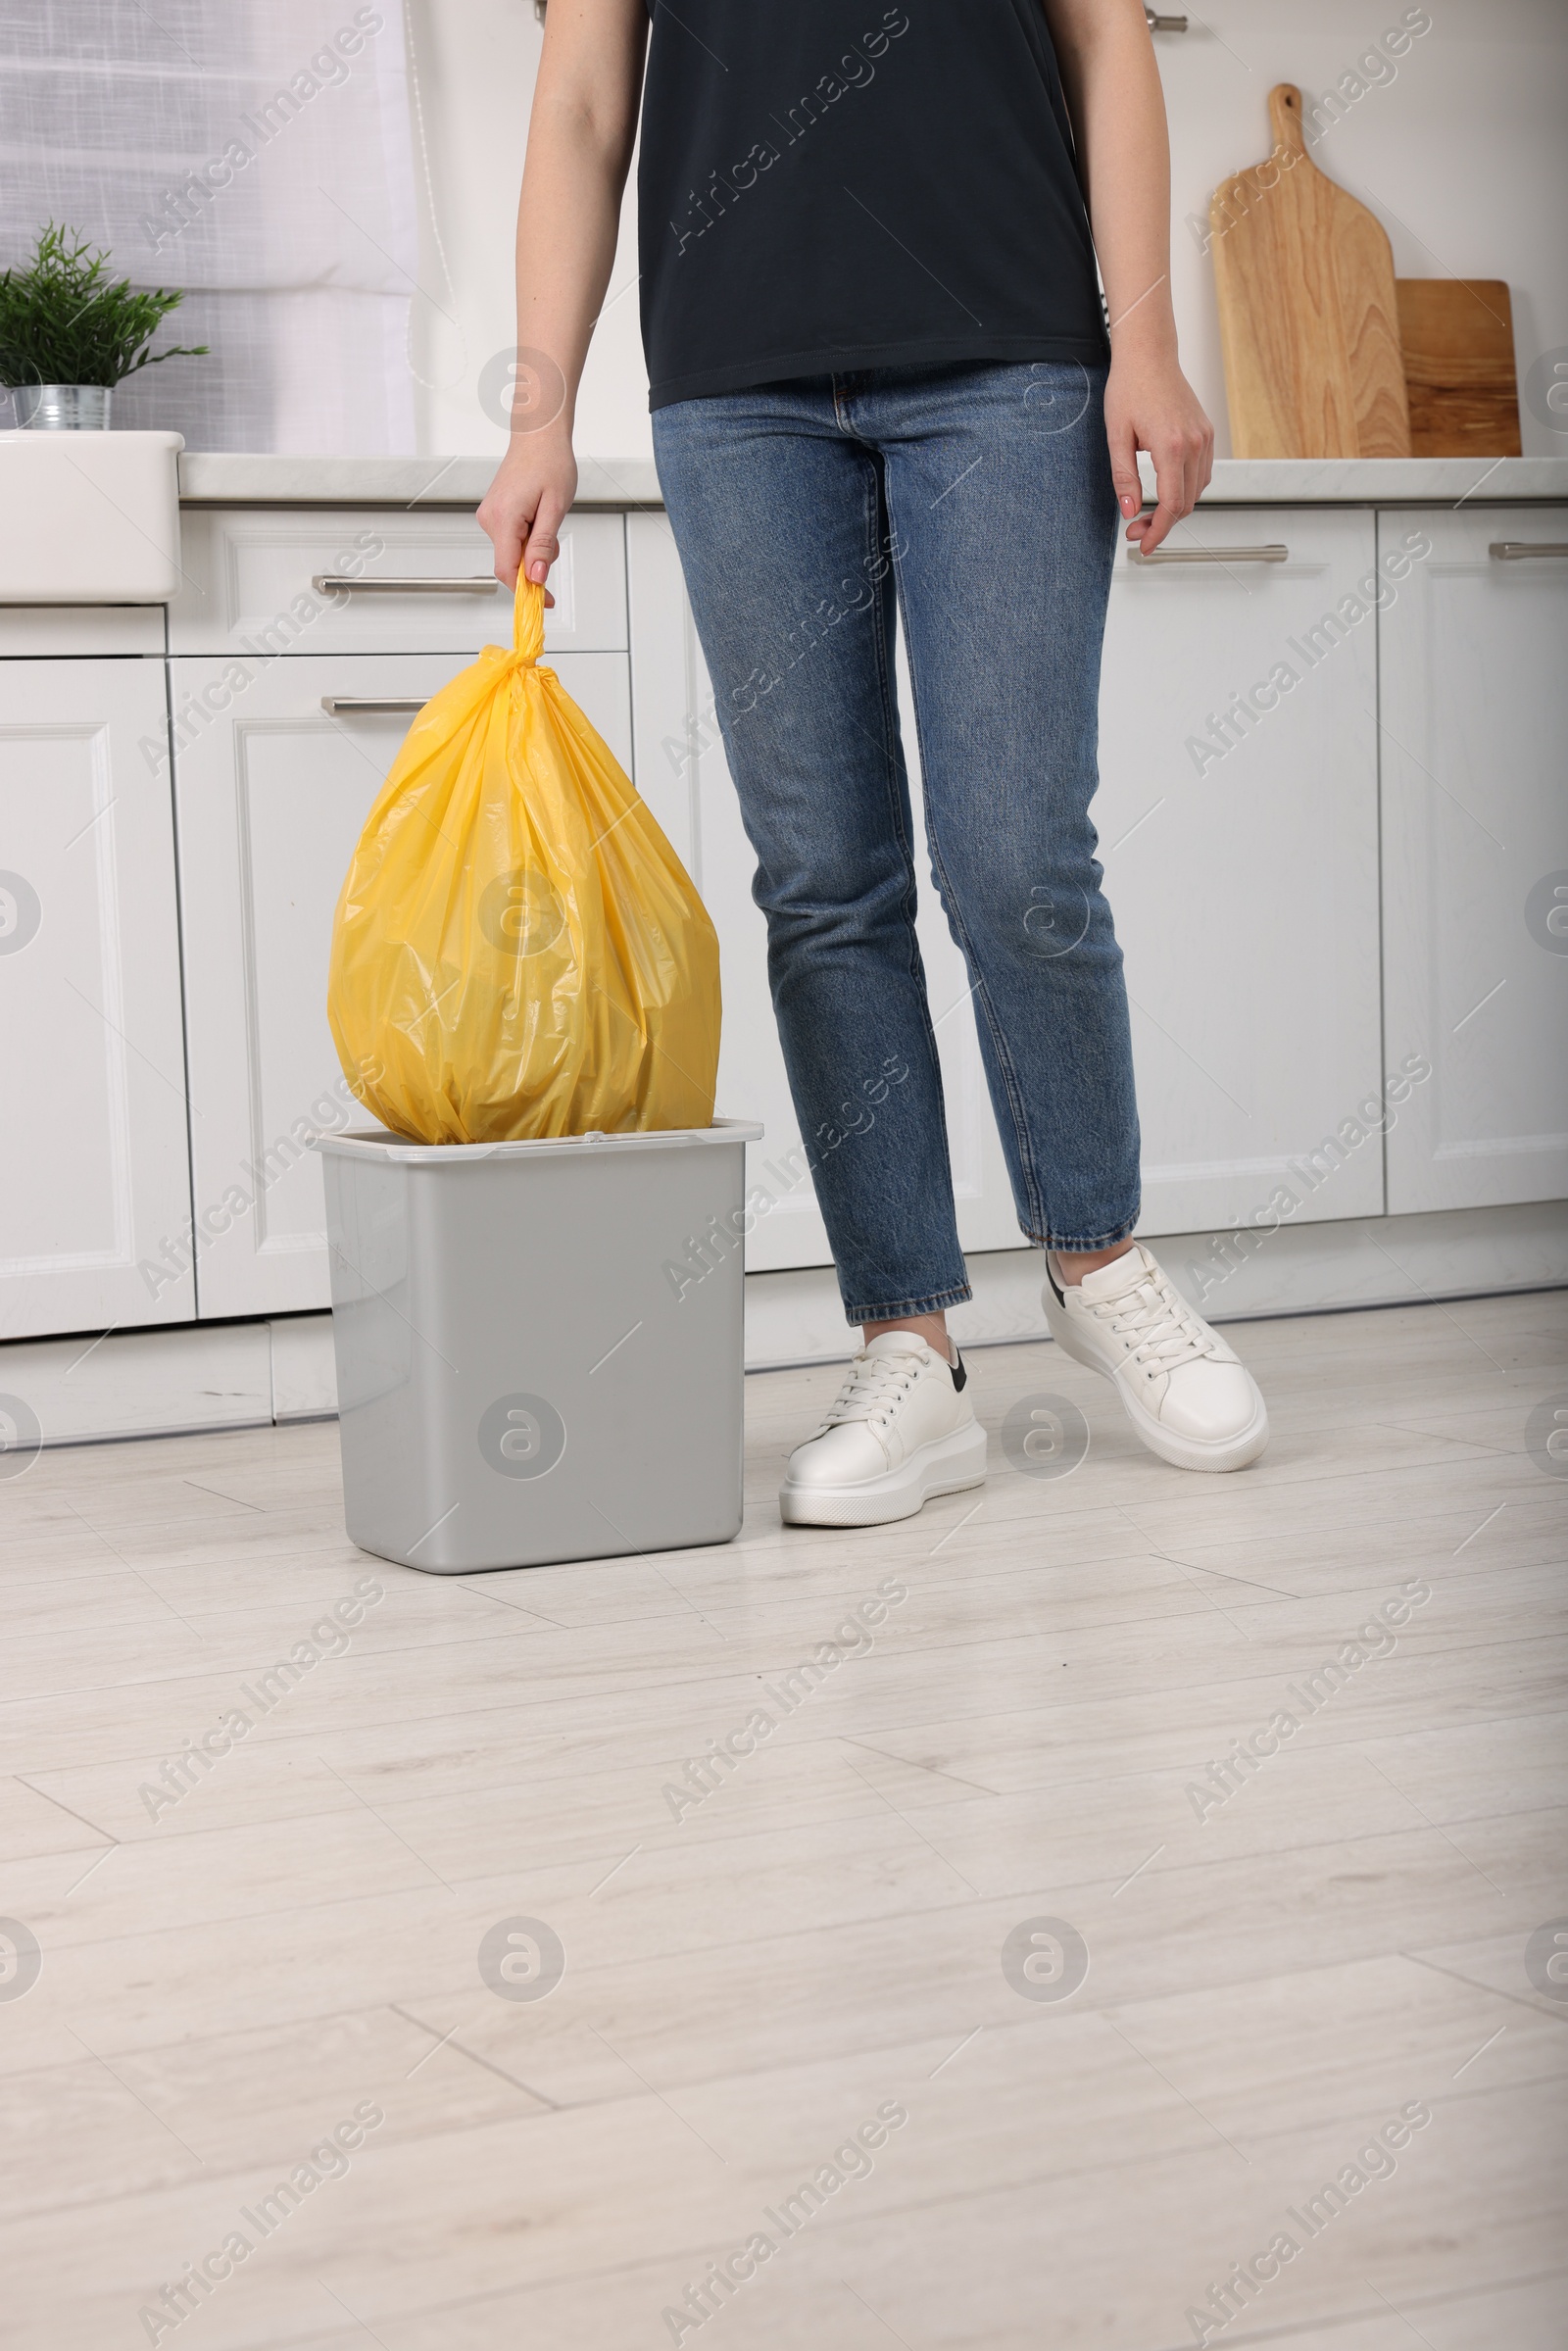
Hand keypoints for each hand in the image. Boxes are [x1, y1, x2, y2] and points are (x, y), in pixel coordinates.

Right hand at [476, 422, 577, 593]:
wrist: (538, 435)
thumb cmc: (550, 463)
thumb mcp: (555, 508)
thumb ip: (543, 545)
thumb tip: (535, 577)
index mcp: (503, 519)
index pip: (507, 570)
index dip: (526, 591)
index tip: (545, 602)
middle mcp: (490, 520)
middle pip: (511, 563)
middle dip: (536, 562)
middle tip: (554, 538)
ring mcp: (490, 517)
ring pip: (513, 552)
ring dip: (534, 548)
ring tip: (548, 518)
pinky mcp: (495, 514)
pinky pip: (512, 539)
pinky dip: (528, 538)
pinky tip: (539, 516)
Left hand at [1103, 344, 1213, 555]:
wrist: (1149, 356)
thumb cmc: (1129, 389)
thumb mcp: (1116, 437)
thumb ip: (1124, 479)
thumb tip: (1130, 512)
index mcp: (1171, 446)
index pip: (1172, 505)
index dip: (1158, 532)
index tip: (1143, 546)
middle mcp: (1194, 443)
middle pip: (1186, 503)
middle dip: (1162, 524)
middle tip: (1135, 530)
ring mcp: (1204, 438)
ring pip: (1197, 491)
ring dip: (1175, 509)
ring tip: (1147, 514)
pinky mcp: (1206, 433)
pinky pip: (1201, 474)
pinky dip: (1185, 490)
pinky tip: (1164, 490)